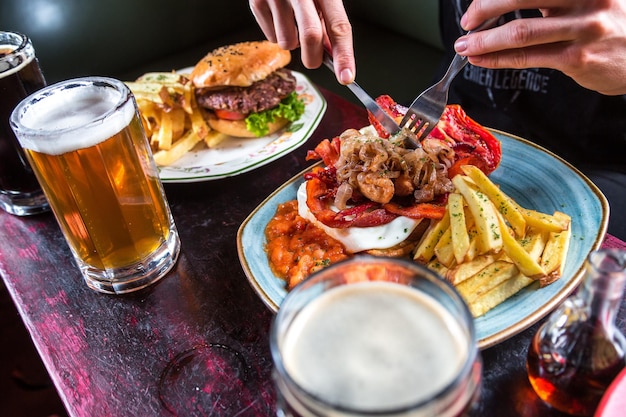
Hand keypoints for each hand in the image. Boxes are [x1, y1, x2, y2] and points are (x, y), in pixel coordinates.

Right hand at [249, 0, 355, 83]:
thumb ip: (328, 21)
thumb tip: (332, 53)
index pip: (338, 26)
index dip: (344, 55)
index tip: (347, 77)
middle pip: (311, 37)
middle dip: (314, 58)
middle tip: (314, 59)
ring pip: (287, 43)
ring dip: (293, 43)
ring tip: (292, 23)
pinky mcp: (257, 1)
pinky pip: (270, 37)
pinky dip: (277, 35)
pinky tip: (279, 17)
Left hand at [454, 0, 625, 94]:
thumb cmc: (606, 24)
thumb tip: (499, 3)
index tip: (478, 2)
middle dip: (484, 8)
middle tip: (468, 20)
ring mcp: (583, 28)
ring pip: (520, 32)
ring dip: (484, 40)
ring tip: (466, 46)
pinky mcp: (577, 58)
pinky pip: (527, 57)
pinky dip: (497, 59)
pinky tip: (481, 59)